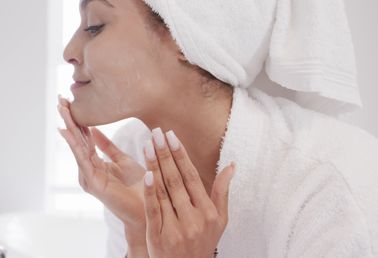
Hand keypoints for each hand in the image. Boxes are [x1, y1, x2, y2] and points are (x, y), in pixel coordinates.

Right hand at [56, 95, 146, 229]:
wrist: (152, 205)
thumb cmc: (141, 185)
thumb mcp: (123, 160)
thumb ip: (107, 146)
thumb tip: (93, 129)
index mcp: (95, 164)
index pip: (83, 138)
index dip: (77, 120)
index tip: (69, 101)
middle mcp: (88, 170)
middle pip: (76, 140)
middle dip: (69, 119)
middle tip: (60, 100)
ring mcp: (89, 177)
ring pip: (76, 147)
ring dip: (69, 127)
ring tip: (62, 110)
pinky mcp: (93, 183)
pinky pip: (82, 160)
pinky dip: (75, 144)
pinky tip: (68, 131)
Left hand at [142, 128, 235, 257]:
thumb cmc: (203, 244)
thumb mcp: (220, 221)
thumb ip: (222, 193)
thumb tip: (231, 165)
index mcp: (208, 212)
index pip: (192, 177)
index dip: (181, 155)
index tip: (171, 135)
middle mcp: (194, 219)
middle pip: (176, 180)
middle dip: (165, 154)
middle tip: (156, 132)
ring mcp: (176, 229)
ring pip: (164, 192)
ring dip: (154, 166)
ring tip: (147, 145)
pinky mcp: (158, 238)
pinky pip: (153, 211)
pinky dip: (150, 193)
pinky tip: (146, 175)